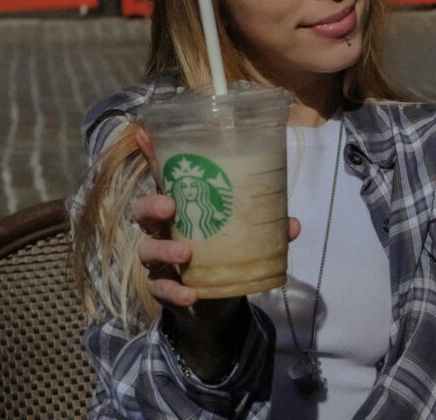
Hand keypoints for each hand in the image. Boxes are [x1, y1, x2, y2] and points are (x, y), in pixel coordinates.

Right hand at [133, 127, 300, 379]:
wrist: (215, 302)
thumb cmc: (225, 252)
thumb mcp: (246, 234)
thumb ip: (267, 227)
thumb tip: (293, 224)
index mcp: (182, 207)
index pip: (162, 178)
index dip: (151, 155)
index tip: (144, 132)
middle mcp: (163, 230)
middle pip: (142, 211)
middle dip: (151, 205)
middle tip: (170, 206)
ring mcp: (159, 259)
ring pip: (146, 250)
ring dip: (164, 250)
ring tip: (185, 254)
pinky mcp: (163, 288)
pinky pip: (161, 289)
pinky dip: (175, 291)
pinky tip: (190, 294)